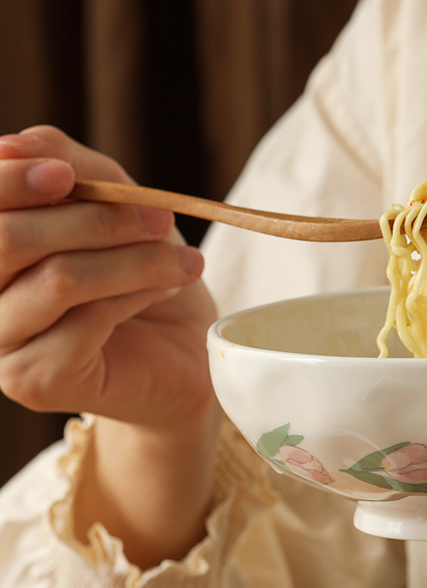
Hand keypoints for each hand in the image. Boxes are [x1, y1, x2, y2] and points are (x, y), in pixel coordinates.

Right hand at [0, 126, 219, 566]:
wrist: (187, 364)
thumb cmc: (152, 288)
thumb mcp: (118, 218)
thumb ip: (75, 176)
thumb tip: (34, 143)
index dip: (4, 176)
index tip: (64, 167)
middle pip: (0, 241)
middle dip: (83, 218)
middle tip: (149, 213)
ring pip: (46, 279)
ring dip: (123, 254)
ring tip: (178, 252)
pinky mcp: (39, 384)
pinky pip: (79, 322)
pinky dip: (135, 292)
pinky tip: (180, 285)